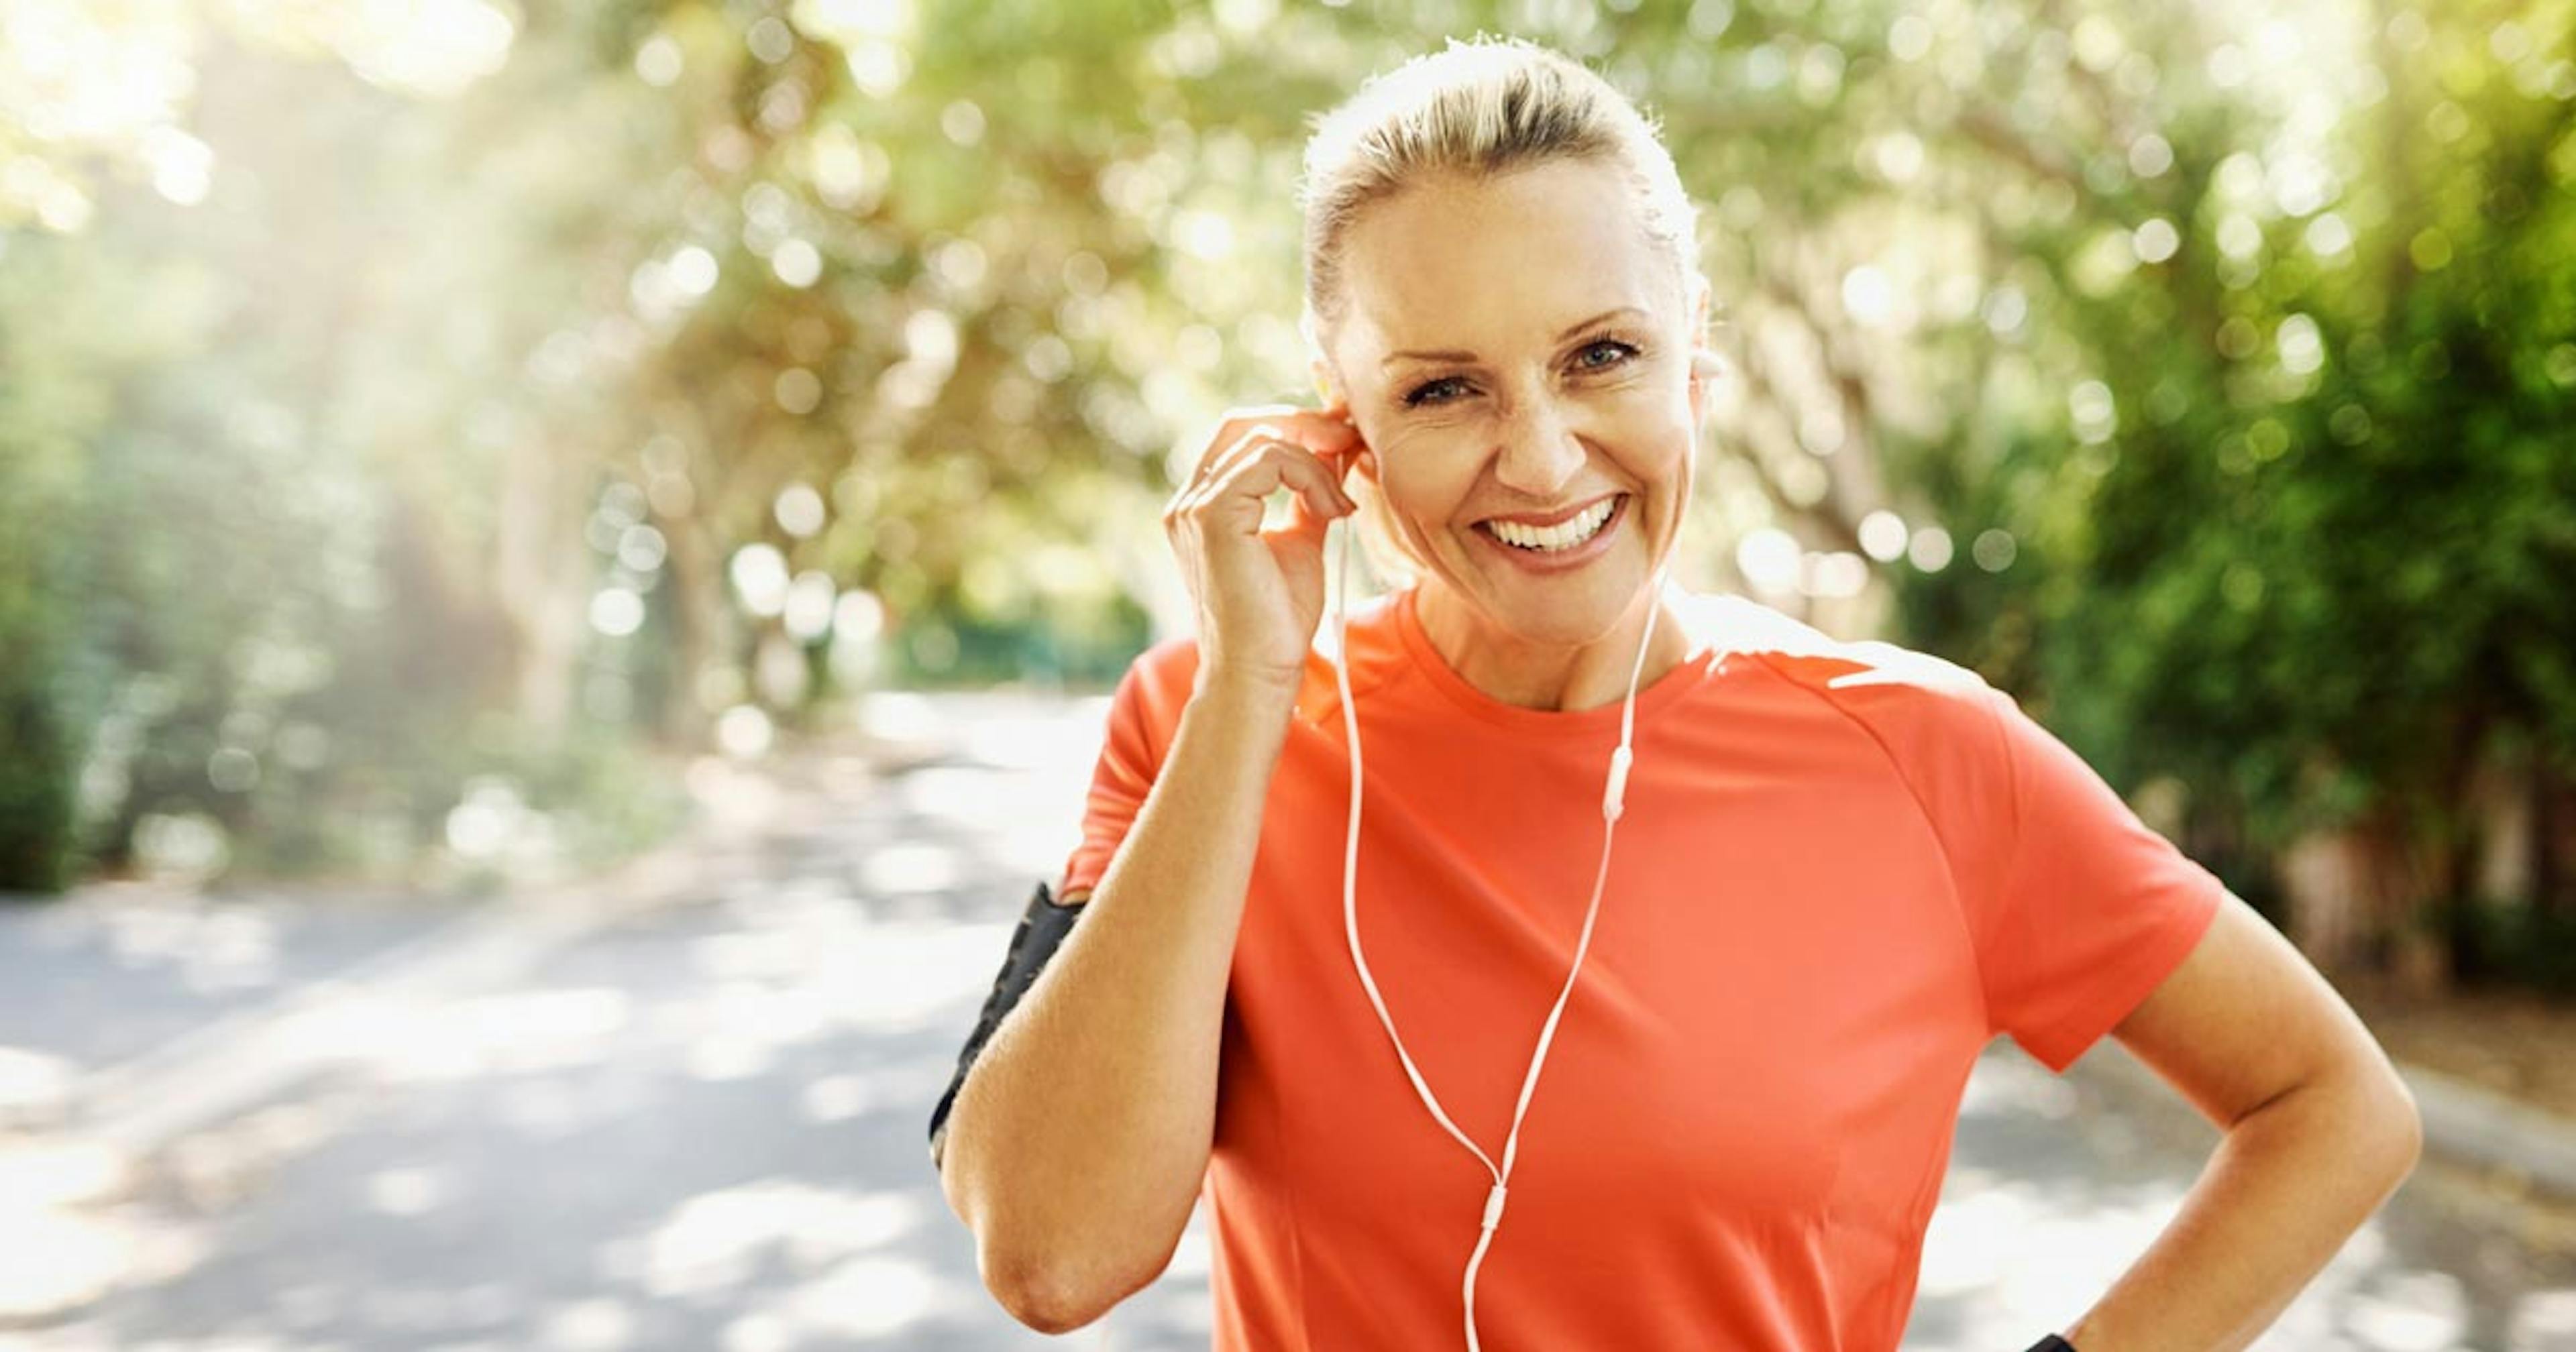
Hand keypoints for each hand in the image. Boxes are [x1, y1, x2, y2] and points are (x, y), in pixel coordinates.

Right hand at [1161, 403, 1366, 695]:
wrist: (1261, 668)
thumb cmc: (1278, 618)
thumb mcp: (1300, 540)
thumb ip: (1307, 496)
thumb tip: (1335, 454)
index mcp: (1202, 506)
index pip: (1242, 437)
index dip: (1295, 429)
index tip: (1344, 442)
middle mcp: (1188, 501)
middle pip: (1243, 423)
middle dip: (1304, 425)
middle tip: (1349, 442)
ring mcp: (1194, 507)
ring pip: (1262, 439)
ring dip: (1316, 460)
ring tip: (1341, 502)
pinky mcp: (1212, 516)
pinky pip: (1269, 461)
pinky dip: (1311, 476)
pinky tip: (1333, 511)